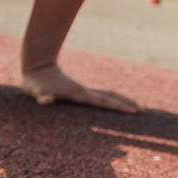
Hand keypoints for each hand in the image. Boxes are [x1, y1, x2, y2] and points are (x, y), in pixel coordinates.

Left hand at [19, 63, 139, 112]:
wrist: (37, 66)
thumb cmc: (34, 84)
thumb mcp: (34, 91)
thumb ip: (41, 96)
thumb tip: (46, 100)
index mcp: (78, 93)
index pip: (101, 101)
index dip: (117, 106)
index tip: (132, 111)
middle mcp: (84, 90)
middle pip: (110, 96)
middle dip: (127, 103)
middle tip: (144, 110)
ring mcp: (84, 89)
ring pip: (108, 94)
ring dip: (123, 100)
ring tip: (137, 107)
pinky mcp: (81, 90)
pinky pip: (102, 95)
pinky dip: (113, 99)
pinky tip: (118, 103)